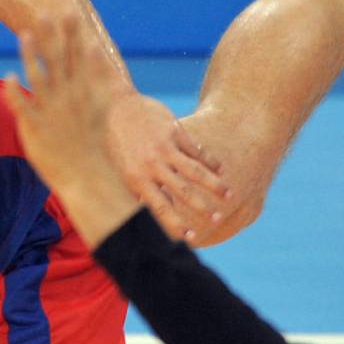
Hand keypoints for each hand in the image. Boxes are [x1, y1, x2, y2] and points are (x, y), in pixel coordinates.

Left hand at [3, 16, 144, 247]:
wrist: (86, 174)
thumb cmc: (90, 140)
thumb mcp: (100, 105)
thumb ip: (97, 76)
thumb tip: (95, 49)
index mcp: (83, 91)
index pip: (78, 57)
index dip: (72, 35)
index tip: (67, 10)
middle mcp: (68, 97)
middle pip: (60, 61)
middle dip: (54, 37)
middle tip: (45, 12)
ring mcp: (52, 112)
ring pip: (40, 78)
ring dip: (33, 55)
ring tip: (24, 34)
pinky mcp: (36, 127)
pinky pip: (24, 106)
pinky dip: (16, 91)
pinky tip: (9, 75)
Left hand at [103, 93, 231, 241]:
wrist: (113, 105)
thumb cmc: (114, 142)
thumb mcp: (120, 169)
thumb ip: (135, 191)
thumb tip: (143, 215)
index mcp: (136, 179)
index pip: (160, 208)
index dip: (176, 224)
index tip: (190, 238)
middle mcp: (152, 165)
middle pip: (182, 191)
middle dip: (201, 207)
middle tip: (217, 218)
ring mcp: (165, 147)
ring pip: (195, 170)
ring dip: (214, 184)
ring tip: (230, 195)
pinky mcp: (174, 131)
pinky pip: (197, 150)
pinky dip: (211, 160)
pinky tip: (222, 170)